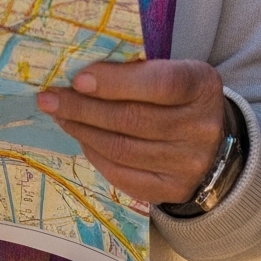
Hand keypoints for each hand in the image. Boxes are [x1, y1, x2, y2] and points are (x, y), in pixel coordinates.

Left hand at [36, 59, 231, 210]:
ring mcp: (188, 164)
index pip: (160, 84)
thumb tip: (81, 74)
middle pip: (133, 119)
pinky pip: (123, 175)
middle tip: (51, 99)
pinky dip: (96, 155)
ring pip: (123, 149)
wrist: (210, 142)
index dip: (116, 82)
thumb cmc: (179, 96)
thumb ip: (137, 70)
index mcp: (202, 86)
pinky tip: (82, 139)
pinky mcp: (171, 190)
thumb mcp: (172, 70)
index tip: (78, 79)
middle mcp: (201, 128)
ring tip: (61, 116)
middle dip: (84, 108)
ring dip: (83, 131)